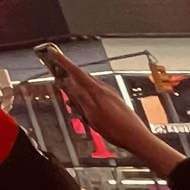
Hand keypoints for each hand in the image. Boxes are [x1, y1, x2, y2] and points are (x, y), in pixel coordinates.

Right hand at [41, 45, 182, 177]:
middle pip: (82, 77)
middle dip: (68, 74)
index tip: (52, 51)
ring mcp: (110, 94)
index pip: (76, 72)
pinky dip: (86, 94)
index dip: (63, 61)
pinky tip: (85, 105)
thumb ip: (80, 99)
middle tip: (56, 74)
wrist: (137, 138)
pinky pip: (95, 93)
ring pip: (88, 85)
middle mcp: (104, 89)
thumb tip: (68, 84)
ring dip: (77, 86)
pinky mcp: (114, 101)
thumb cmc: (115, 129)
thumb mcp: (92, 115)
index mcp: (96, 91)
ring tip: (69, 94)